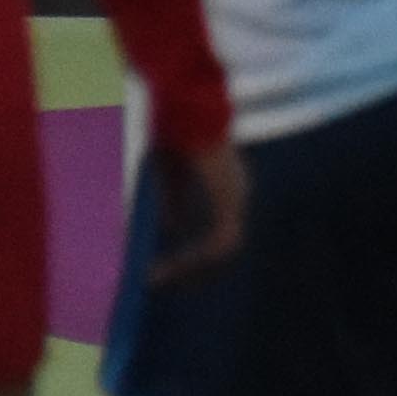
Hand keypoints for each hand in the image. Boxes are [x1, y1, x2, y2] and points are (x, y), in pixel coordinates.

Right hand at [143, 137, 244, 290]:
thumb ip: (173, 202)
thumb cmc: (173, 135)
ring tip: (158, 278)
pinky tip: (168, 266)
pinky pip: (220, 241)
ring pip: (224, 250)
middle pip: (225, 248)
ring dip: (191, 268)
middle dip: (194, 270)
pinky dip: (195, 257)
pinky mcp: (230, 197)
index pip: (221, 235)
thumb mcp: (169, 177)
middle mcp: (238, 194)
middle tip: (160, 284)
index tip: (167, 270)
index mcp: (228, 189)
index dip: (197, 256)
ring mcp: (237, 196)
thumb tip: (173, 231)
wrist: (183, 112)